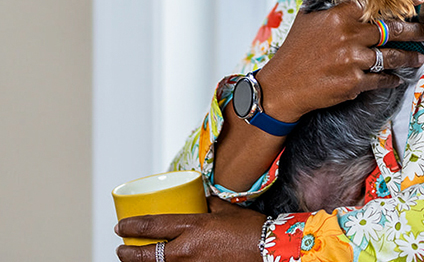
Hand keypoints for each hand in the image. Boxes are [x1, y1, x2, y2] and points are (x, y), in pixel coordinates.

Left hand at [115, 197, 263, 261]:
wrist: (268, 251)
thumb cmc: (250, 231)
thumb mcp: (226, 210)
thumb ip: (207, 205)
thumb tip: (197, 200)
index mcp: (193, 227)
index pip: (151, 227)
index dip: (131, 226)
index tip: (121, 226)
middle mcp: (187, 250)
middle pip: (145, 256)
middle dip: (127, 253)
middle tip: (122, 248)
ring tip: (138, 259)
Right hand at [255, 0, 423, 121]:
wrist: (282, 86)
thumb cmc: (295, 51)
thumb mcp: (308, 19)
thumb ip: (327, 1)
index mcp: (338, 16)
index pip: (377, 3)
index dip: (401, 0)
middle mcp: (348, 35)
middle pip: (391, 30)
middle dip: (414, 31)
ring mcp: (352, 59)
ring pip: (391, 56)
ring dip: (409, 57)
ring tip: (420, 57)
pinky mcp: (353, 82)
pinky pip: (381, 78)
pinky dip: (392, 79)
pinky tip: (399, 78)